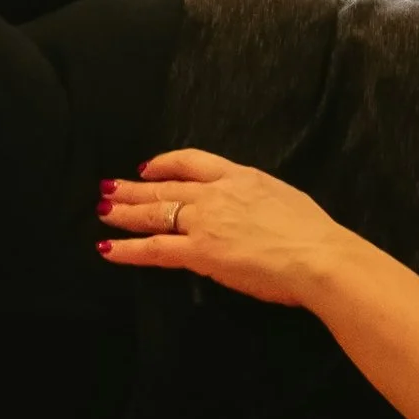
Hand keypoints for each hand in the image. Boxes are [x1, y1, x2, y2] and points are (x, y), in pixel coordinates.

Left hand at [98, 149, 353, 306]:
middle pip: (164, 187)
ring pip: (154, 213)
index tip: (148, 168)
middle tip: (108, 187)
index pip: (192, 161)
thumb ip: (257, 198)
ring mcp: (203, 222)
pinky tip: (108, 249)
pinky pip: (154, 249)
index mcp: (239, 177)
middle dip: (133, 189)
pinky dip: (128, 249)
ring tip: (101, 210)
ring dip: (124, 212)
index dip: (164, 164)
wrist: (318, 256)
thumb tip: (251, 207)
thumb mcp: (283, 197)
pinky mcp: (199, 252)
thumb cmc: (313, 233)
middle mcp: (215, 194)